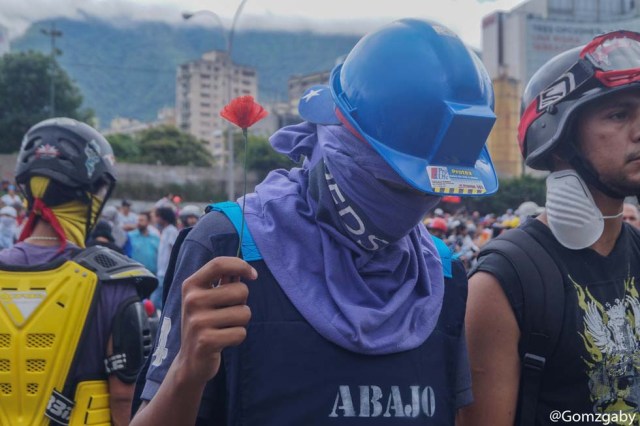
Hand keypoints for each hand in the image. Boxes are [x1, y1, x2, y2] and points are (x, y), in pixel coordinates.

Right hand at [176, 256, 256, 385]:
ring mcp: (197, 321)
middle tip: (228, 314)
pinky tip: (223, 341)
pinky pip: (241, 333)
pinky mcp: (206, 341)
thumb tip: (244, 268)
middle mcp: (192, 301)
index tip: (253, 275)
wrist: (190, 361)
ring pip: (244, 313)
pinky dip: (237, 338)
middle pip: (240, 290)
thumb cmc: (204, 323)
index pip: (218, 264)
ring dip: (241, 322)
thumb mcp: (207, 299)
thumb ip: (224, 281)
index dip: (240, 265)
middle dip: (243, 302)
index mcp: (191, 286)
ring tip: (224, 328)